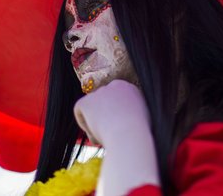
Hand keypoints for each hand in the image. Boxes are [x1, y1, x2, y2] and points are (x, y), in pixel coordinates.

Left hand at [73, 79, 159, 195]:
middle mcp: (116, 85)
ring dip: (96, 122)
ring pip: (92, 108)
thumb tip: (122, 118)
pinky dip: (84, 124)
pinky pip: (79, 111)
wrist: (130, 137)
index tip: (119, 128)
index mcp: (131, 89)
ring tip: (106, 136)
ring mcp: (100, 92)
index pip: (117, 99)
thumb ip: (131, 113)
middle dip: (104, 116)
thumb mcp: (143, 119)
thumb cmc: (139, 136)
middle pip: (104, 102)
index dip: (116, 115)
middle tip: (110, 134)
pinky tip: (96, 133)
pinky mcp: (86, 100)